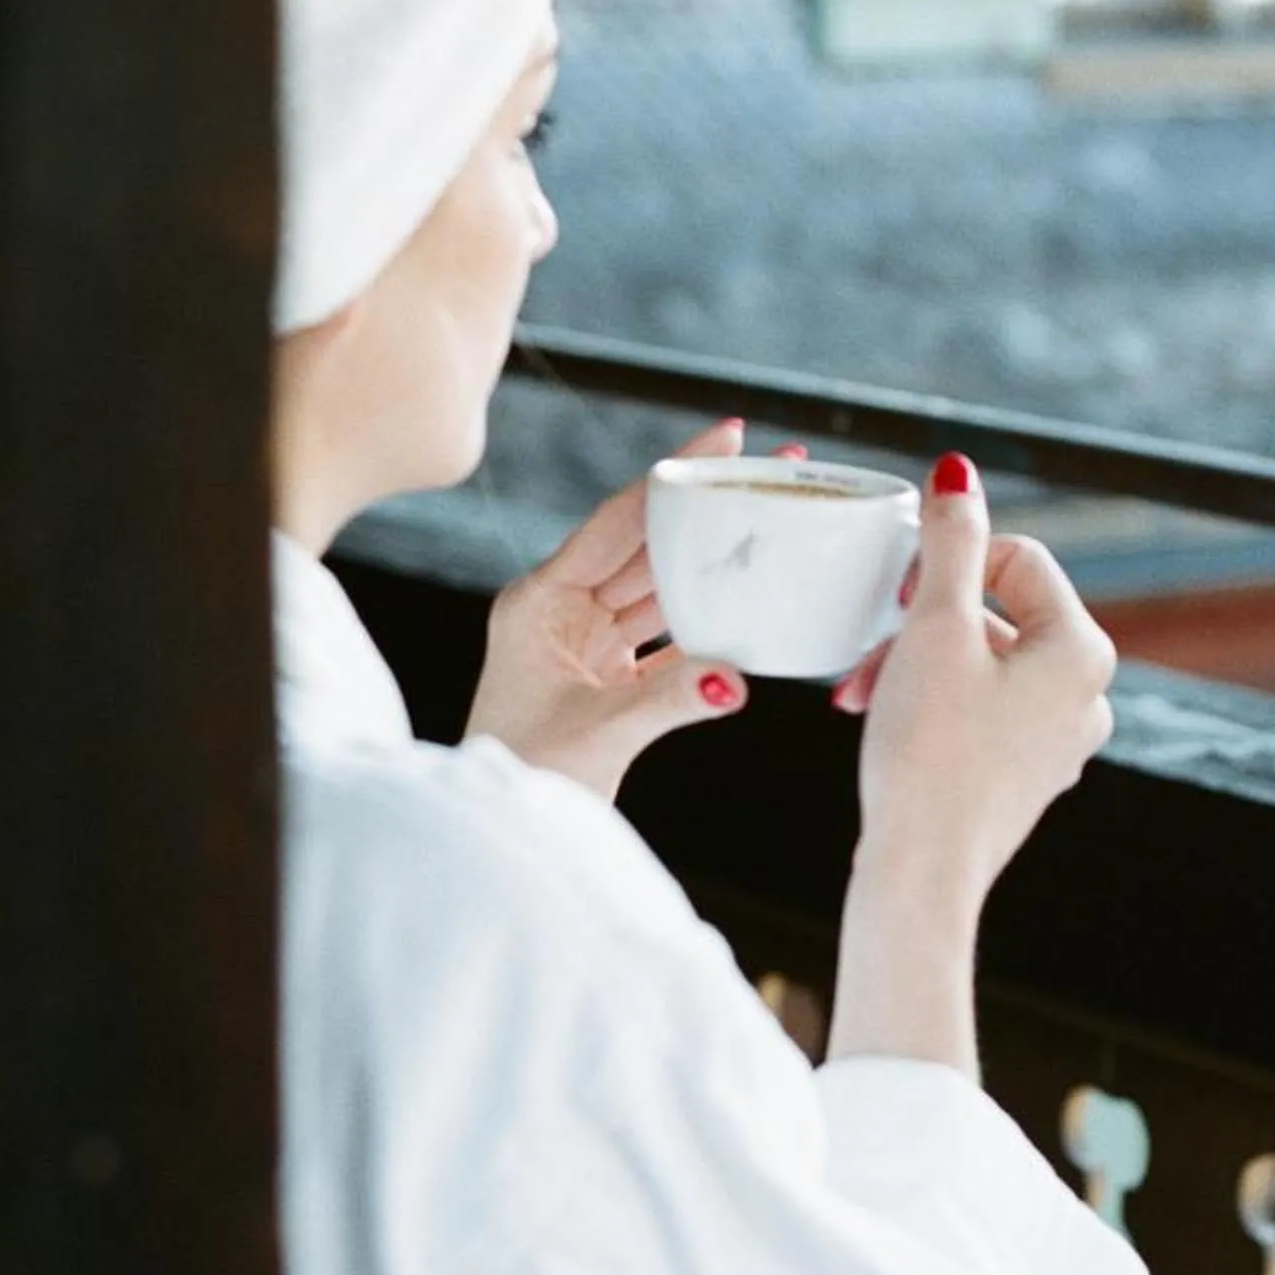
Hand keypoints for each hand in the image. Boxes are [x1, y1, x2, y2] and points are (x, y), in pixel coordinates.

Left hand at [463, 419, 768, 802]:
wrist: (501, 839)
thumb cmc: (524, 782)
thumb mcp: (598, 735)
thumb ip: (669, 701)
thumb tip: (737, 679)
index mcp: (539, 600)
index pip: (618, 521)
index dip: (676, 474)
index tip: (729, 435)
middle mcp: (562, 608)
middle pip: (646, 541)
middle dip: (707, 503)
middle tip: (772, 465)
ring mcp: (587, 639)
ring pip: (663, 582)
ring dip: (715, 556)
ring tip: (774, 516)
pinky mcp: (611, 673)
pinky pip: (672, 629)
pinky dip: (712, 617)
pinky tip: (756, 595)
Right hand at [849, 453, 1115, 919]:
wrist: (920, 875)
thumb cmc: (929, 755)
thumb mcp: (934, 631)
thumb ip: (950, 543)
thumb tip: (960, 473)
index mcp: (1084, 651)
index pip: (1019, 559)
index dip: (949, 565)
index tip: (898, 597)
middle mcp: (1089, 696)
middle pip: (998, 614)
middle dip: (924, 623)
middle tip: (870, 648)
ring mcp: (1060, 742)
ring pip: (983, 664)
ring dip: (918, 663)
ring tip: (864, 691)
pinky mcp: (1025, 777)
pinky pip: (980, 711)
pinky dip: (932, 704)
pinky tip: (887, 722)